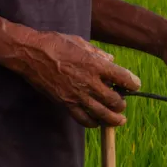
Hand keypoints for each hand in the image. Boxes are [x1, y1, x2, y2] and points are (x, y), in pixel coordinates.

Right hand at [18, 30, 141, 127]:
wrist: (31, 54)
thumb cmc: (56, 43)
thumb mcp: (82, 43)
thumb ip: (99, 54)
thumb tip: (111, 60)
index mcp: (95, 64)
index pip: (123, 78)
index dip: (133, 83)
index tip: (136, 85)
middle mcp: (89, 82)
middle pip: (114, 100)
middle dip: (122, 103)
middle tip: (123, 103)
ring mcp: (76, 95)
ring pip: (101, 114)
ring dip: (113, 119)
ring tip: (119, 120)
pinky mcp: (65, 103)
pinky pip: (82, 119)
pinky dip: (92, 123)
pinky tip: (97, 122)